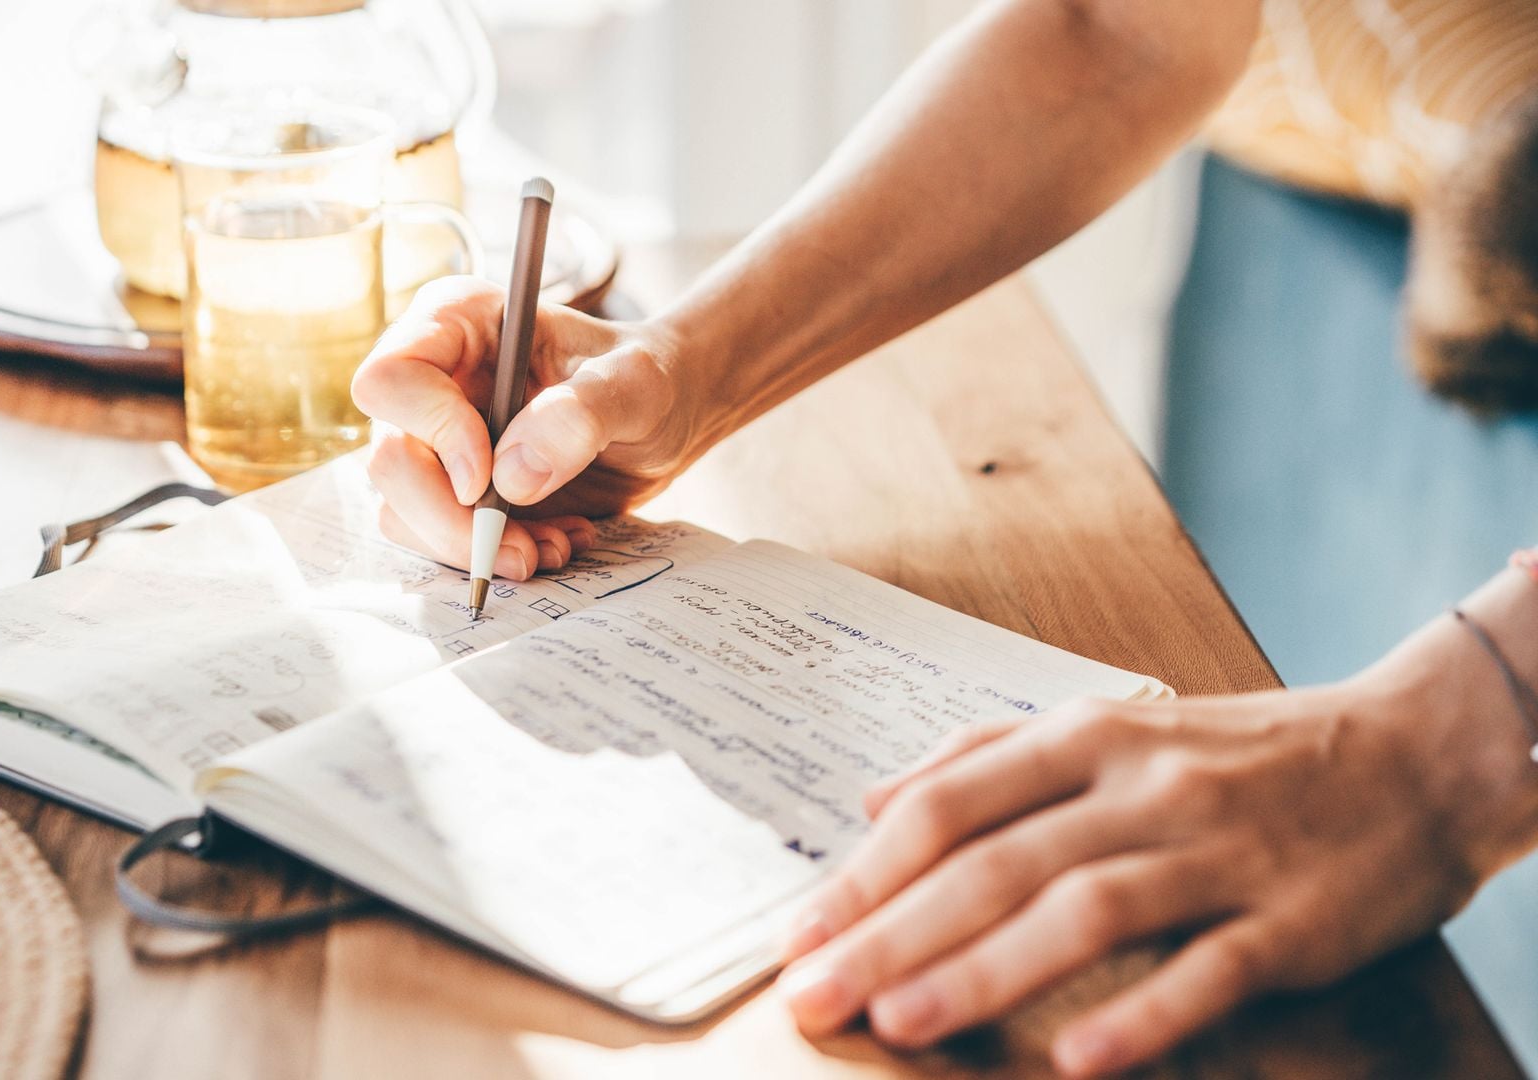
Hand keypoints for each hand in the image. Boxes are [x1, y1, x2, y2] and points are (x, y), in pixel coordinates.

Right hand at [353, 276, 694, 579]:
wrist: (664, 418)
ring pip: (401, 511)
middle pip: (388, 460)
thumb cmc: (648, 378)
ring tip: (555, 544)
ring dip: (477, 546)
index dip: (432, 433)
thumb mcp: (636, 385)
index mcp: (458, 323)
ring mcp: (432, 437)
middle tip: (525, 550)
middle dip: (451, 520)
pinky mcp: (449, 488)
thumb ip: (581, 415)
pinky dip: (492, 554)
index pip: (391, 380)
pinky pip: (436, 538)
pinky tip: (552, 540)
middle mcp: (431, 378)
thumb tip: (510, 475)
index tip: (489, 477)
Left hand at [775, 605, 1537, 1076]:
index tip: (798, 935)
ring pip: (1084, 909)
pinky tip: (1078, 1060)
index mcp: (1086, 736)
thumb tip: (870, 800)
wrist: (1414, 754)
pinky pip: (1208, 969)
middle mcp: (1140, 786)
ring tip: (902, 1022)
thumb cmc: (1239, 751)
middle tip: (814, 996)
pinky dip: (1142, 1013)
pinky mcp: (1289, 919)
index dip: (865, 872)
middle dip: (891, 933)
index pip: (948, 804)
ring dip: (985, 969)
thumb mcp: (1109, 725)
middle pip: (995, 862)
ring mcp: (1216, 851)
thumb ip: (985, 757)